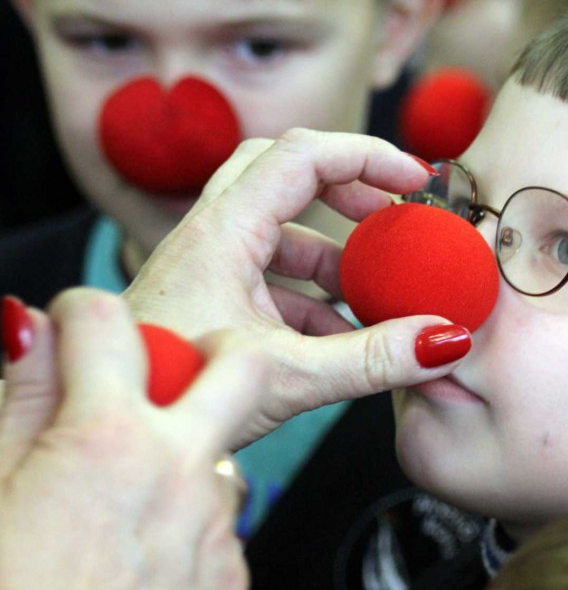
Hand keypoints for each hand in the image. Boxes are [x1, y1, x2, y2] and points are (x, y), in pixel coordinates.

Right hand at [0, 289, 265, 588]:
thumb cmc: (8, 583)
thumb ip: (17, 400)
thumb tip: (26, 328)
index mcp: (107, 440)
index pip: (109, 324)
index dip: (81, 311)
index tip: (72, 323)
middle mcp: (180, 472)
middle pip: (238, 365)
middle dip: (206, 351)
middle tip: (164, 371)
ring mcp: (213, 525)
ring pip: (223, 453)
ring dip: (185, 452)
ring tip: (124, 491)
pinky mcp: (229, 572)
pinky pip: (219, 521)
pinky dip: (184, 518)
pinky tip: (134, 550)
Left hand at [123, 129, 467, 447]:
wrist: (113, 419)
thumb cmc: (171, 389)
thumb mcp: (286, 374)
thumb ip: (371, 359)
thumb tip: (442, 339)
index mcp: (223, 231)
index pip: (303, 155)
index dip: (367, 155)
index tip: (415, 180)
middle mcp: (213, 237)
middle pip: (286, 174)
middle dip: (347, 189)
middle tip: (391, 215)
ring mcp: (210, 267)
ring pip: (281, 233)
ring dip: (333, 256)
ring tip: (377, 293)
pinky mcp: (212, 299)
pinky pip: (272, 277)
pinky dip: (313, 298)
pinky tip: (343, 339)